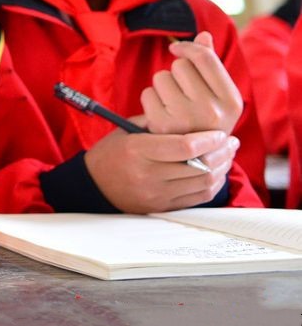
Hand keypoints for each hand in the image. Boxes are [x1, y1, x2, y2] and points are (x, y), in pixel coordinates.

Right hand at [83, 128, 236, 212]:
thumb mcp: (127, 130)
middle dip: (221, 153)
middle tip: (230, 142)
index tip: (220, 133)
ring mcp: (156, 194)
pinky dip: (213, 184)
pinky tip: (217, 172)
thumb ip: (158, 123)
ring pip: (203, 183)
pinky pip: (198, 198)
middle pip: (199, 166)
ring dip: (221, 168)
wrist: (94, 185)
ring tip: (226, 155)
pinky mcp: (163, 207)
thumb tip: (193, 118)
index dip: (208, 140)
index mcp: (137, 150)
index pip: (184, 147)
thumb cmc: (112, 152)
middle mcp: (148, 174)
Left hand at [139, 32, 242, 135]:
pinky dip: (150, 99)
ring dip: (163, 86)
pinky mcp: (162, 126)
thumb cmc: (204, 120)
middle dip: (176, 73)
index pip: (205, 58)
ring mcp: (186, 120)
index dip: (187, 47)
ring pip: (161, 77)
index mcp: (232, 102)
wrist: (191, 161)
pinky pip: (147, 93)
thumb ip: (211, 64)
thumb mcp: (216, 95)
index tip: (177, 49)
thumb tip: (203, 35)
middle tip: (182, 93)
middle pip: (180, 65)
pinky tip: (160, 113)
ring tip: (172, 104)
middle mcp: (212, 112)